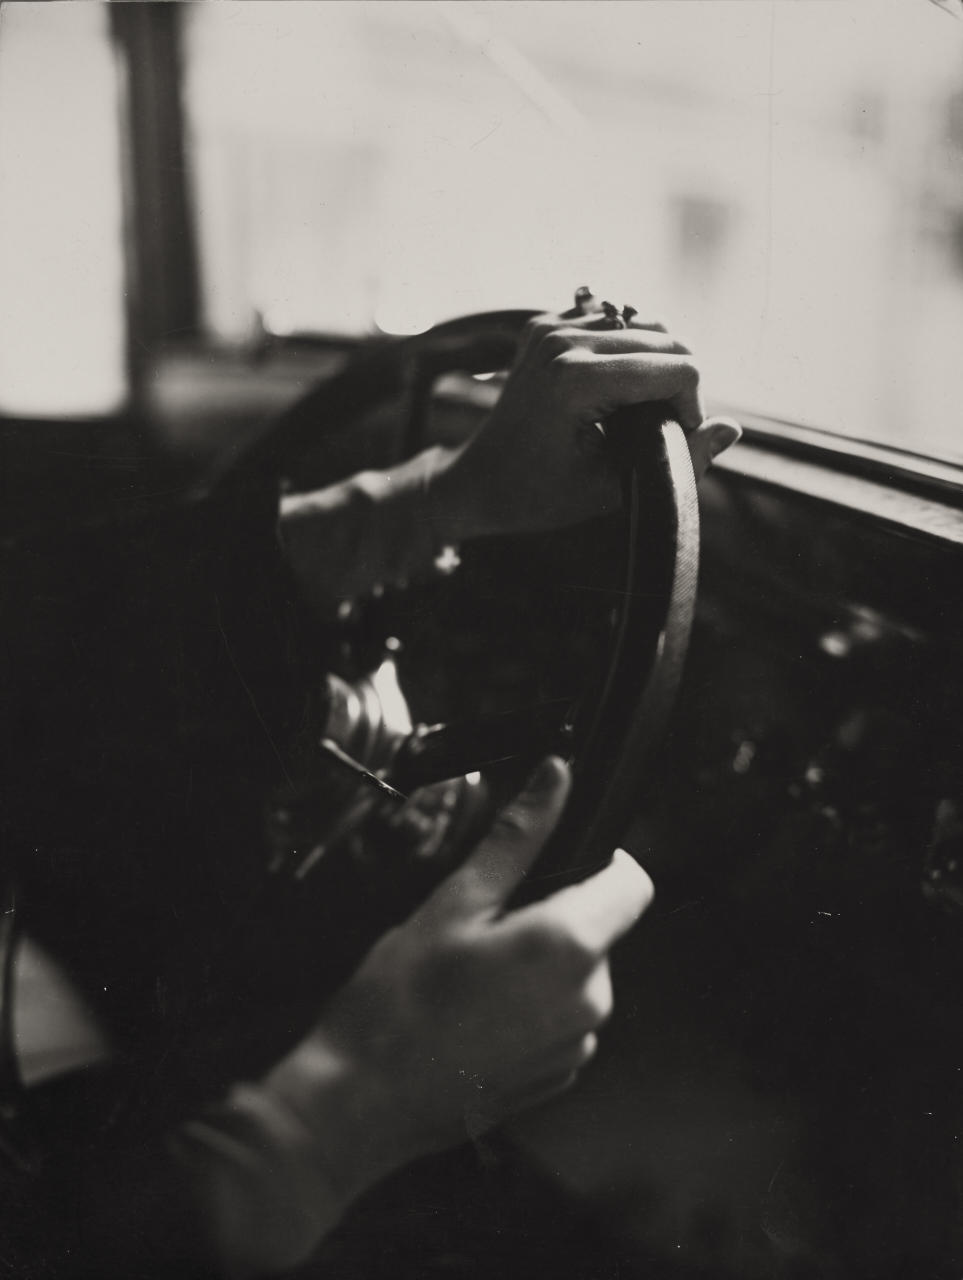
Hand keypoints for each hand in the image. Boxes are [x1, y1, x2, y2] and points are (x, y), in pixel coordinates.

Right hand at [267, 757, 652, 1191]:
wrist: (364, 1101)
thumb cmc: (400, 1002)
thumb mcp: (453, 902)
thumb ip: (518, 836)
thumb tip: (556, 776)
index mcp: (570, 948)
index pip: (634, 884)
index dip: (602, 862)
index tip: (555, 864)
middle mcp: (590, 1000)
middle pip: (600, 928)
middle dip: (555, 914)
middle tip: (484, 925)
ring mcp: (576, 1044)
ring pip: (580, 973)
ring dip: (542, 962)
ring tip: (473, 974)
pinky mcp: (559, 1074)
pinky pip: (563, 1016)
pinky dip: (532, 1004)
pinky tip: (477, 1011)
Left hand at [432, 303, 740, 540]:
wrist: (477, 482)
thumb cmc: (538, 496)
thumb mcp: (612, 487)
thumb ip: (679, 459)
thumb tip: (732, 428)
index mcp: (576, 378)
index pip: (679, 368)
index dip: (690, 409)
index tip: (671, 442)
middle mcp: (563, 338)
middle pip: (668, 339)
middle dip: (678, 385)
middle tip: (658, 429)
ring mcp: (551, 325)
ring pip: (646, 326)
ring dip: (655, 365)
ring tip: (636, 412)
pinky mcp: (545, 323)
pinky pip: (615, 322)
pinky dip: (627, 352)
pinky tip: (613, 390)